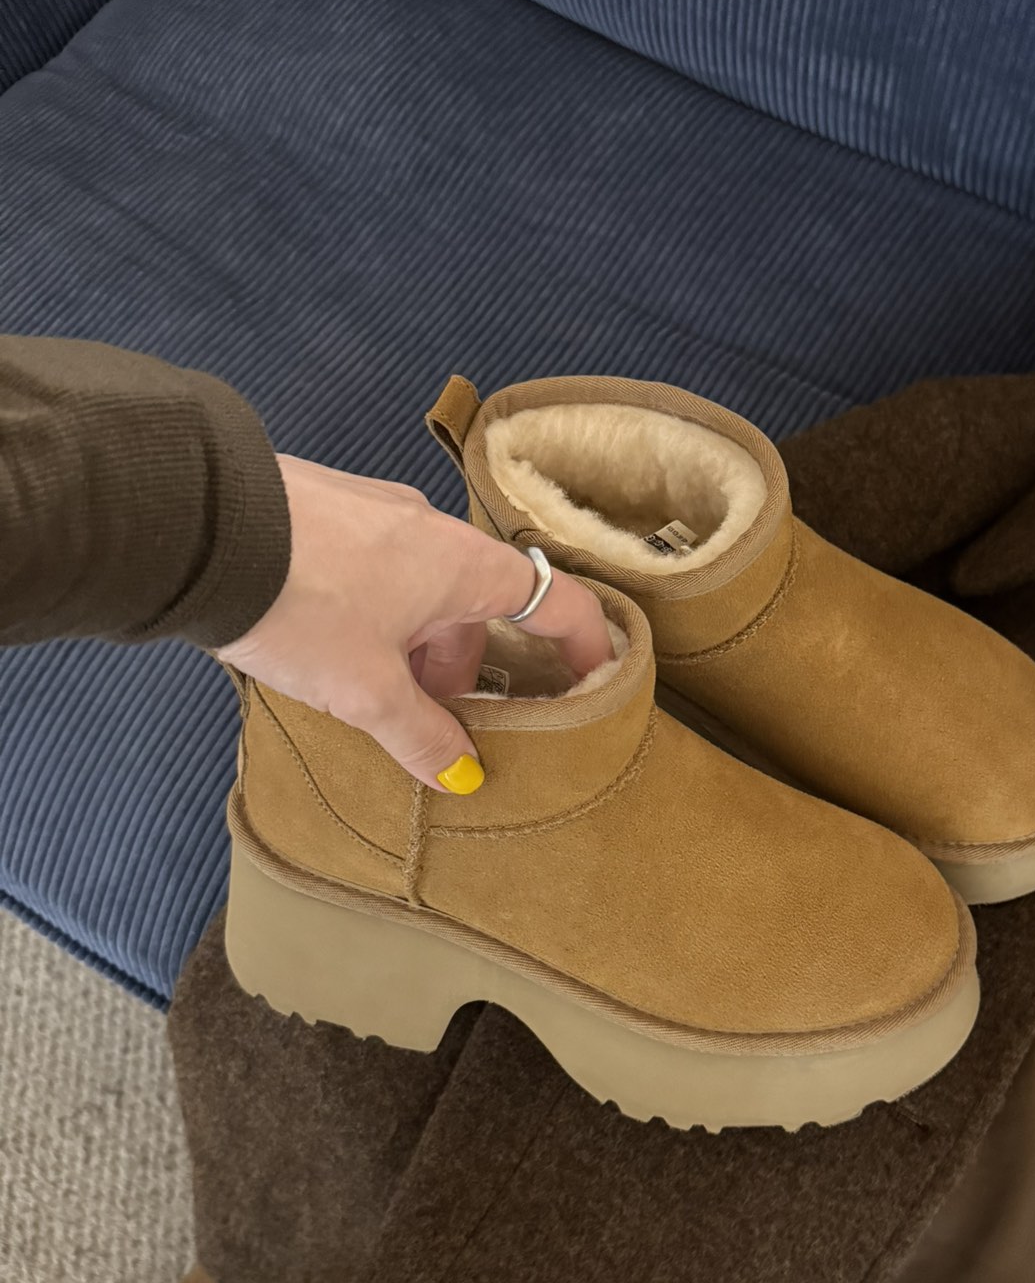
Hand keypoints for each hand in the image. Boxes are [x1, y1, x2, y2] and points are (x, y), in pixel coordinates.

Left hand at [217, 456, 611, 790]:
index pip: (556, 603)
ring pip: (422, 588)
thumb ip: (420, 734)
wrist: (196, 526)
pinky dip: (374, 612)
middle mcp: (431, 528)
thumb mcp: (364, 689)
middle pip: (477, 605)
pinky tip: (324, 645)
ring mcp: (376, 511)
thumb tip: (462, 775)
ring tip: (363, 691)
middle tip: (430, 720)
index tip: (590, 685)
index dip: (583, 647)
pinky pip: (376, 567)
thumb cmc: (301, 604)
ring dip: (412, 644)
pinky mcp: (326, 506)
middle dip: (462, 668)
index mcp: (464, 565)